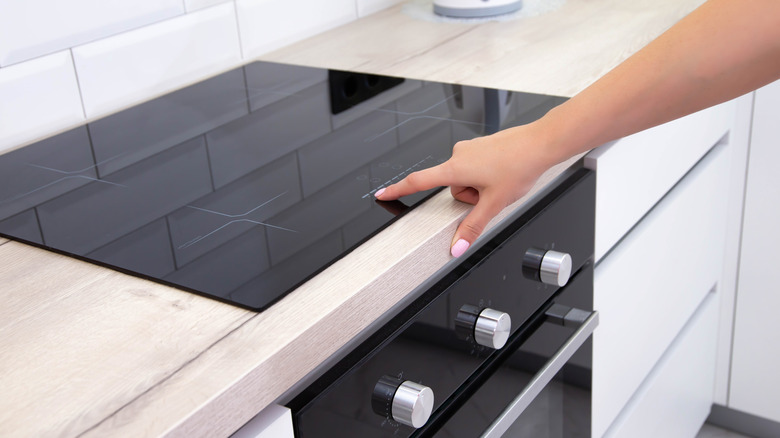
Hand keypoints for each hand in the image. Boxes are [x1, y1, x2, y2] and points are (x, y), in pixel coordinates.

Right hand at [375, 121, 559, 256]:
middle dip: (470, 196)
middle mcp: (458, 155)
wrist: (540, 143)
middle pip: (453, 188)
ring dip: (480, 186)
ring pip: (466, 179)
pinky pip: (476, 167)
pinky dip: (487, 175)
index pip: (418, 182)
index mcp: (455, 168)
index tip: (382, 193)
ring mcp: (470, 148)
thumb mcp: (494, 203)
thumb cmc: (519, 166)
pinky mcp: (481, 146)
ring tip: (500, 181)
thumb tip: (457, 247)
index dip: (397, 190)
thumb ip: (472, 227)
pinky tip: (504, 172)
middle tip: (492, 193)